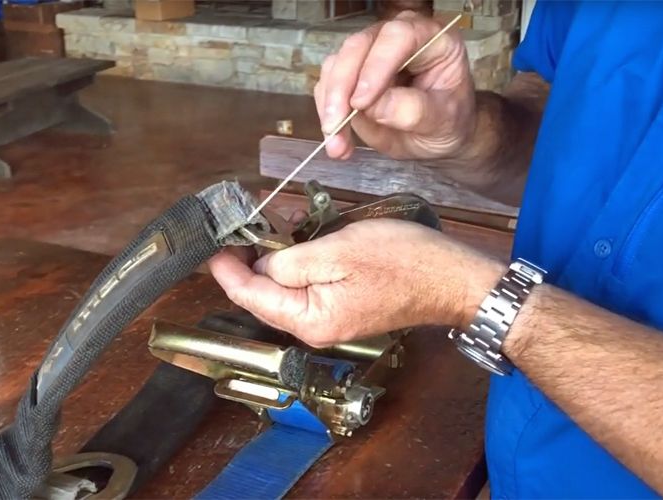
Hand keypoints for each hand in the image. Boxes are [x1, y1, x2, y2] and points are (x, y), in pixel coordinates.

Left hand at [207, 218, 502, 346]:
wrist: (452, 278)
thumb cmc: (403, 263)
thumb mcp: (337, 252)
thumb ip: (290, 262)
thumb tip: (260, 265)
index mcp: (309, 320)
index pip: (251, 296)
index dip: (226, 269)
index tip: (210, 245)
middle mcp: (315, 326)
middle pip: (265, 294)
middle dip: (248, 258)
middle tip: (236, 225)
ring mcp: (330, 317)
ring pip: (286, 285)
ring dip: (273, 254)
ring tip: (266, 221)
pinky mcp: (343, 304)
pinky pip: (308, 283)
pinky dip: (297, 258)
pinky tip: (297, 233)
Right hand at [315, 11, 475, 161]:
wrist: (437, 135)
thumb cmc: (448, 122)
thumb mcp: (442, 122)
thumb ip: (413, 111)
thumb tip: (373, 106)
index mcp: (431, 38)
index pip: (398, 37)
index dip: (375, 66)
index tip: (361, 103)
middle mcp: (396, 37)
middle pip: (357, 47)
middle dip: (341, 89)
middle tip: (336, 126)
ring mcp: (370, 53)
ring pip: (335, 65)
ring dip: (329, 106)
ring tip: (338, 145)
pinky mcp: (350, 73)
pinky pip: (327, 86)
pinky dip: (326, 114)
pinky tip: (338, 141)